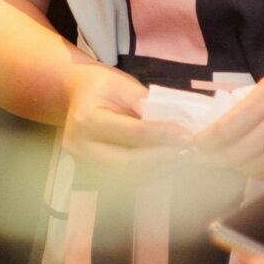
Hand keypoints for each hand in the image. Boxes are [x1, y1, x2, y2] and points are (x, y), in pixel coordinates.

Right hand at [62, 64, 186, 168]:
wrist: (75, 95)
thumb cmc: (102, 85)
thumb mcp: (124, 85)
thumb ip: (147, 106)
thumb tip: (177, 127)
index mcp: (87, 119)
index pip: (132, 133)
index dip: (162, 136)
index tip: (188, 136)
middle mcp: (80, 147)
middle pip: (128, 163)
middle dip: (162, 159)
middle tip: (188, 152)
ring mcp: (82, 165)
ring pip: (127, 176)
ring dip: (158, 170)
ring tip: (182, 160)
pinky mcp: (90, 174)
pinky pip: (124, 179)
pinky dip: (147, 174)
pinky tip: (167, 166)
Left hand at [194, 45, 263, 177]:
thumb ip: (257, 97)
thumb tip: (232, 119)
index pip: (229, 129)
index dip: (206, 143)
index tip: (194, 146)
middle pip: (238, 154)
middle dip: (214, 161)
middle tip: (199, 162)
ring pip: (256, 169)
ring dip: (234, 171)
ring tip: (218, 169)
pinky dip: (260, 175)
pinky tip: (248, 170)